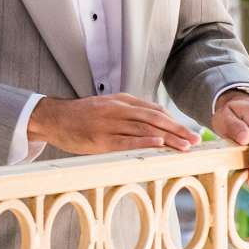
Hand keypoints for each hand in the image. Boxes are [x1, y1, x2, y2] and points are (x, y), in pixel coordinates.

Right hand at [26, 94, 199, 155]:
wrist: (53, 118)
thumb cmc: (81, 116)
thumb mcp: (107, 107)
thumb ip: (129, 111)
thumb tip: (155, 119)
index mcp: (121, 101)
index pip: (154, 110)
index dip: (174, 121)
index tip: (189, 132)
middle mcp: (118, 110)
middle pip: (154, 119)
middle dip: (177, 130)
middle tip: (195, 140)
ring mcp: (109, 124)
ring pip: (144, 129)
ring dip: (167, 138)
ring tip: (184, 147)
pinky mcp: (100, 139)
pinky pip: (125, 140)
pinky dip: (144, 142)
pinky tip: (158, 145)